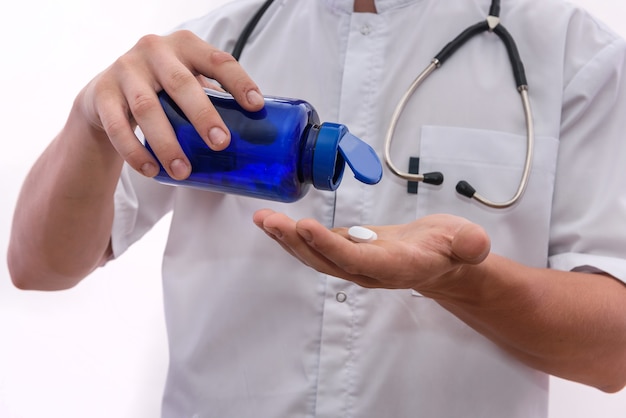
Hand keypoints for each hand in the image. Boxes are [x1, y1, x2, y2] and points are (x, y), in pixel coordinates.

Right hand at [76, 30, 264, 179]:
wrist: (105, 95)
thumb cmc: (160, 90)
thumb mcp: (187, 84)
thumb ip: (212, 97)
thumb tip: (253, 132)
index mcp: (185, 45)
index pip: (217, 60)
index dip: (238, 82)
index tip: (256, 107)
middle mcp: (154, 50)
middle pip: (181, 83)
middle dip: (203, 115)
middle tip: (221, 144)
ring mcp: (124, 69)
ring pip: (147, 107)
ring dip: (167, 143)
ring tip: (183, 171)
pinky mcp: (100, 94)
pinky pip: (118, 126)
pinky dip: (135, 151)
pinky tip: (150, 171)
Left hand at [253, 209, 490, 293]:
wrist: (441, 261)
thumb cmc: (452, 249)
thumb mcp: (467, 243)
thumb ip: (468, 245)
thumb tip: (475, 245)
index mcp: (394, 267)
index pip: (357, 260)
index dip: (330, 246)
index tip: (305, 226)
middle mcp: (368, 270)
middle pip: (326, 261)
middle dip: (296, 242)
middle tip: (271, 221)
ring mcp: (355, 263)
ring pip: (315, 255)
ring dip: (288, 239)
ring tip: (264, 219)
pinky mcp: (348, 252)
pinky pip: (317, 246)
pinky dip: (296, 235)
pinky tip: (277, 222)